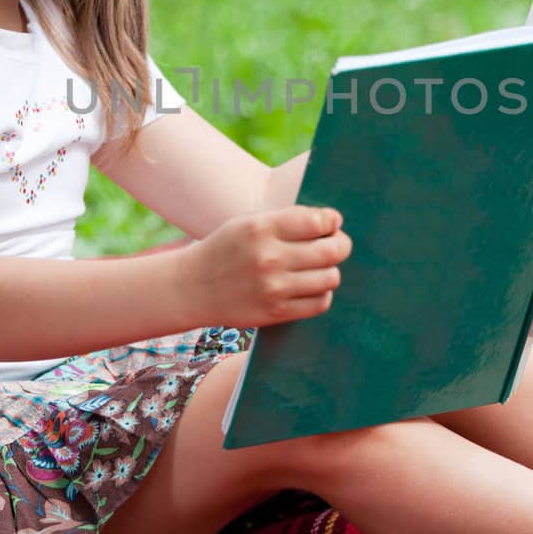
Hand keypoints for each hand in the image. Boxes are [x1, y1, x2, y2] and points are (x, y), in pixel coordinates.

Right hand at [180, 206, 351, 327]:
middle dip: (341, 244)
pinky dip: (322, 293)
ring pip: (330, 278)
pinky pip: (320, 303)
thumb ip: (286, 220)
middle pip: (331, 251)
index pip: (317, 221)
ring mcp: (273, 288)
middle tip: (336, 243)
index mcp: (261, 228)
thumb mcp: (247, 223)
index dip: (331, 221)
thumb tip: (331, 222)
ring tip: (319, 267)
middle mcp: (269, 258)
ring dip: (330, 270)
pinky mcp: (276, 313)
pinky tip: (310, 286)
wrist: (191, 288)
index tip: (331, 223)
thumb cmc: (225, 250)